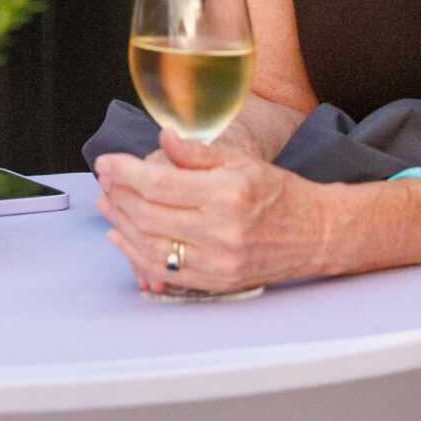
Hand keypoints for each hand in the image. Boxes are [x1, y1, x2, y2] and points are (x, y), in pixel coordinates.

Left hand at [92, 128, 324, 296]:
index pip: (158, 182)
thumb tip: (163, 138)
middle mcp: (221, 231)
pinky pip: (165, 273)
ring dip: (120, 224)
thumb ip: (198, 153)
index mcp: (226, 194)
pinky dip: (136, 254)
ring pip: (151, 246)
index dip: (124, 171)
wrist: (316, 234)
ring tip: (106, 204)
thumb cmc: (280, 194)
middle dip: (117, 195)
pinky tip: (122, 237)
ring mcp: (218, 262)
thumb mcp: (242, 161)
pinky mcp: (217, 282)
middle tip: (103, 180)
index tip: (107, 162)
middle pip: (148, 214)